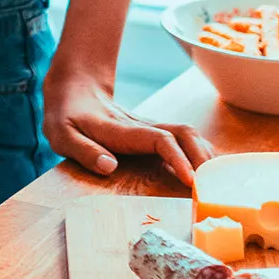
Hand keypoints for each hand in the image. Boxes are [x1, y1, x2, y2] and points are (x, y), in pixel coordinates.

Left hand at [43, 64, 212, 184]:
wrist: (74, 89)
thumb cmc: (66, 117)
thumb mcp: (62, 135)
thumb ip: (84, 150)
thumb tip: (110, 166)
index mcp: (121, 130)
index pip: (159, 139)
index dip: (178, 158)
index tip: (191, 181)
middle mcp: (141, 126)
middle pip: (183, 133)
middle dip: (202, 158)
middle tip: (214, 188)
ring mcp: (149, 127)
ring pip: (187, 134)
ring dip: (205, 154)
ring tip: (217, 183)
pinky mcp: (153, 132)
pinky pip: (182, 139)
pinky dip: (200, 152)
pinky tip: (209, 171)